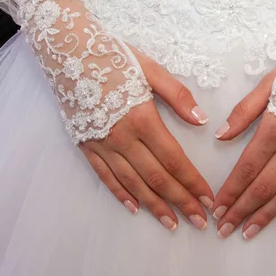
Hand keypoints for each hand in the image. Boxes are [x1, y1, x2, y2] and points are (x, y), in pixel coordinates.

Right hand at [79, 48, 213, 231]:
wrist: (68, 51)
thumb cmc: (114, 56)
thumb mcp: (152, 69)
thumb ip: (178, 97)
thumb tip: (201, 121)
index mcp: (143, 119)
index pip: (174, 159)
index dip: (192, 182)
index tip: (208, 200)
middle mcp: (122, 137)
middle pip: (156, 177)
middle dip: (180, 201)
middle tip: (199, 222)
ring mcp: (102, 144)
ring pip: (132, 183)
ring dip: (154, 205)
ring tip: (172, 223)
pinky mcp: (86, 145)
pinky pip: (104, 176)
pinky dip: (120, 193)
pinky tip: (134, 207)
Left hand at [212, 67, 275, 239]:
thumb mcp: (270, 82)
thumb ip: (245, 111)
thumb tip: (220, 136)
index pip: (247, 168)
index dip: (231, 191)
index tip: (217, 209)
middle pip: (265, 186)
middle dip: (242, 210)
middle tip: (226, 229)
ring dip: (268, 214)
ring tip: (250, 231)